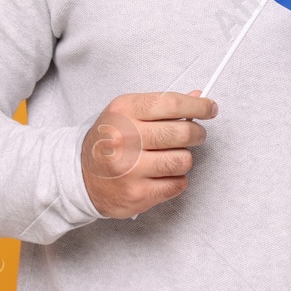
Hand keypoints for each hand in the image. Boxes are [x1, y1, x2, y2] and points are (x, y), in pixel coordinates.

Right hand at [80, 89, 215, 218]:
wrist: (79, 177)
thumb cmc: (109, 141)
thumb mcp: (127, 113)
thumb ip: (161, 105)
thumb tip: (199, 96)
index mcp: (123, 112)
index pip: (171, 103)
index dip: (198, 105)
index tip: (210, 108)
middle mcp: (124, 138)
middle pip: (183, 132)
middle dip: (197, 133)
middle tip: (196, 134)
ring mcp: (130, 169)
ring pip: (184, 160)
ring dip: (184, 158)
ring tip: (171, 156)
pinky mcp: (137, 194)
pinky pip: (178, 184)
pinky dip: (176, 179)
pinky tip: (162, 174)